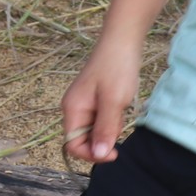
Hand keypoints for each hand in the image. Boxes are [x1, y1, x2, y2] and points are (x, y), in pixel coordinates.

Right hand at [61, 42, 140, 163]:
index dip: (92, 154)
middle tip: (121, 126)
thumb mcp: (113, 101)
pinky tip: (121, 107)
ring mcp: (84, 105)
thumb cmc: (116, 68)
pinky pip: (101, 121)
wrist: (122, 41)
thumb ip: (105, 129)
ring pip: (94, 131)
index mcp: (72, 109)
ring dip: (110, 129)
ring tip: (122, 111)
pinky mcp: (95, 101)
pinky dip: (112, 120)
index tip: (114, 152)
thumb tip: (99, 155)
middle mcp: (74, 109)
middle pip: (83, 140)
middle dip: (103, 141)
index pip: (73, 145)